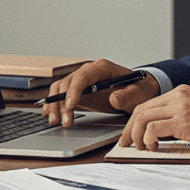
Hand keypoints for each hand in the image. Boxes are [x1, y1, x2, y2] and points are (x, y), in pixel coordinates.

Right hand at [41, 58, 159, 127]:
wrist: (138, 91)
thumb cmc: (139, 89)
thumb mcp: (137, 93)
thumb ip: (127, 96)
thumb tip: (114, 98)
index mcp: (102, 68)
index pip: (83, 76)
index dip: (74, 90)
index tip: (70, 105)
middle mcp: (88, 72)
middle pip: (67, 83)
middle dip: (61, 102)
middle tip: (62, 120)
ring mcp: (82, 82)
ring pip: (60, 89)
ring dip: (54, 104)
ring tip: (55, 121)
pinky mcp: (78, 92)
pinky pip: (61, 96)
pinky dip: (54, 104)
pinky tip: (50, 115)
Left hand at [118, 85, 189, 152]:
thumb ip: (182, 115)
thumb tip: (164, 132)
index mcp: (182, 92)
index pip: (149, 103)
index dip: (135, 120)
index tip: (131, 134)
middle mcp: (179, 95)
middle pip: (141, 109)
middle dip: (129, 128)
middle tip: (126, 143)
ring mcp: (180, 107)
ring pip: (142, 117)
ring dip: (136, 135)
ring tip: (141, 148)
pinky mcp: (184, 121)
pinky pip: (152, 129)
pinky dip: (147, 139)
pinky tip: (153, 148)